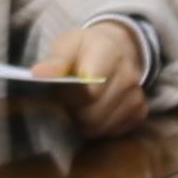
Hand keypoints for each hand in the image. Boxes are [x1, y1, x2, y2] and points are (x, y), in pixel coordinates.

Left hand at [40, 18, 152, 137]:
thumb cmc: (85, 48)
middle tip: (70, 98)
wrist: (117, 48)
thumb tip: (38, 73)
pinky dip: (99, 126)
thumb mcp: (66, 45)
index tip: (60, 88)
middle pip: (92, 114)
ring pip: (100, 127)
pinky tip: (97, 109)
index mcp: (109, 52)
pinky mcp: (140, 112)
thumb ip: (54, 61)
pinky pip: (112, 132)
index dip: (69, 96)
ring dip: (85, 121)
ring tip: (82, 103)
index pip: (89, 90)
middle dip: (74, 111)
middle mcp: (129, 74)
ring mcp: (137, 95)